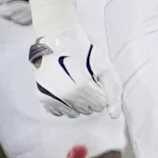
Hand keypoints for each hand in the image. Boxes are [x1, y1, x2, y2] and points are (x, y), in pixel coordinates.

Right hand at [28, 0, 117, 118]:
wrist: (59, 41)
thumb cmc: (84, 54)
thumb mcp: (105, 68)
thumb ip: (113, 93)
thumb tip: (114, 116)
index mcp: (82, 87)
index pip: (100, 105)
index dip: (101, 92)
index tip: (96, 79)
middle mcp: (65, 95)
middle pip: (88, 110)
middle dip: (90, 97)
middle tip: (84, 79)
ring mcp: (52, 97)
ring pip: (74, 114)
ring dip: (78, 103)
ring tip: (74, 84)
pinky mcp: (43, 98)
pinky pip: (59, 113)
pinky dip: (64, 105)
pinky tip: (65, 90)